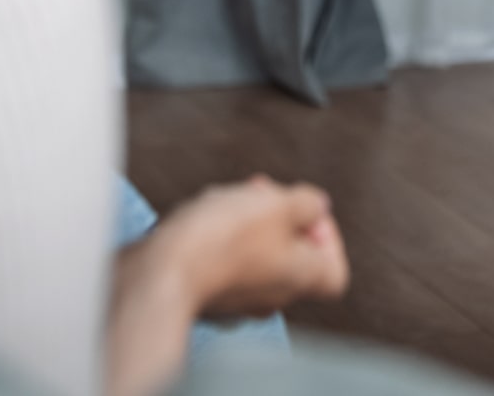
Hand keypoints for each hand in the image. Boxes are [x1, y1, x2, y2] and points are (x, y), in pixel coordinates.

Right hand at [104, 177, 347, 395]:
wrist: (158, 273)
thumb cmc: (219, 241)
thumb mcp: (278, 204)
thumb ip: (308, 204)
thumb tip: (317, 206)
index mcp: (299, 278)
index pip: (334, 272)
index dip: (328, 236)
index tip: (307, 211)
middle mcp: (273, 296)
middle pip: (293, 257)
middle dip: (280, 217)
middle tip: (263, 195)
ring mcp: (238, 299)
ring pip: (257, 255)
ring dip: (249, 222)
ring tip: (229, 200)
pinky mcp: (206, 294)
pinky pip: (225, 261)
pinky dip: (221, 237)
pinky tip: (205, 217)